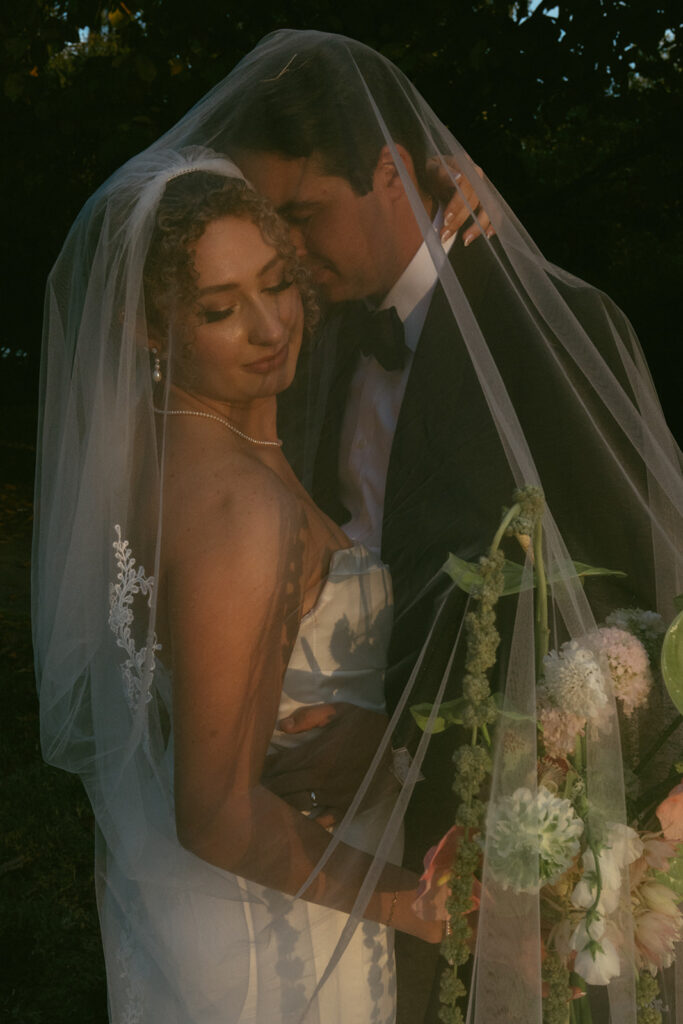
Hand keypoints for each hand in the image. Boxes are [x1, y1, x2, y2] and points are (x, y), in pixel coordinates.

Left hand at [262, 702, 391, 826]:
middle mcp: (318, 779)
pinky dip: (306, 822)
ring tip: (264, 807)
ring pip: (296, 805)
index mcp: (314, 755)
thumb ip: (309, 717)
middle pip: (283, 787)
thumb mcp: (338, 711)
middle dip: (266, 789)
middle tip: (249, 792)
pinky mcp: (345, 807)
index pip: (279, 765)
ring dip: (279, 805)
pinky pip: (321, 820)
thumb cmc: (366, 724)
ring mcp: (332, 796)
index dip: (263, 768)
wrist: (399, 743)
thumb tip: (282, 727)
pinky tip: (294, 823)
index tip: (249, 770)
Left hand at [425, 155, 493, 246]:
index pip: (465, 187)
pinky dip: (493, 224)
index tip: (446, 219)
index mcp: (467, 168)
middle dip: (459, 221)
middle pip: (474, 202)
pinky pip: (495, 213)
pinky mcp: (486, 201)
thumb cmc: (434, 171)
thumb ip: (443, 173)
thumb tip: (459, 177)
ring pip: (487, 209)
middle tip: (444, 235)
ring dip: (477, 227)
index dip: (457, 204)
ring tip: (465, 241)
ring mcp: (484, 190)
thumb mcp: (432, 169)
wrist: (440, 171)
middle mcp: (479, 179)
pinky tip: (487, 234)